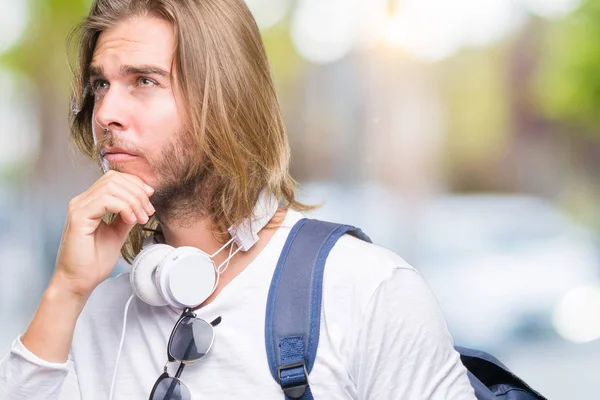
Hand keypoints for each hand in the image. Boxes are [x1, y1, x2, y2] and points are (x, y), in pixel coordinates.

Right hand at [53, 170, 154, 297]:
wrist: (80, 281)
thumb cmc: (94, 261)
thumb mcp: (118, 232)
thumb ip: (127, 215)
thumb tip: (141, 202)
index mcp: (90, 202)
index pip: (114, 179)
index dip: (135, 184)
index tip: (150, 199)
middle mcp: (82, 201)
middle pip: (114, 179)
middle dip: (137, 192)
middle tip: (148, 211)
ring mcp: (78, 207)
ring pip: (112, 187)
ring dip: (133, 200)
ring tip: (142, 218)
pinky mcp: (78, 217)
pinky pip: (106, 200)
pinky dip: (124, 207)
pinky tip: (131, 220)